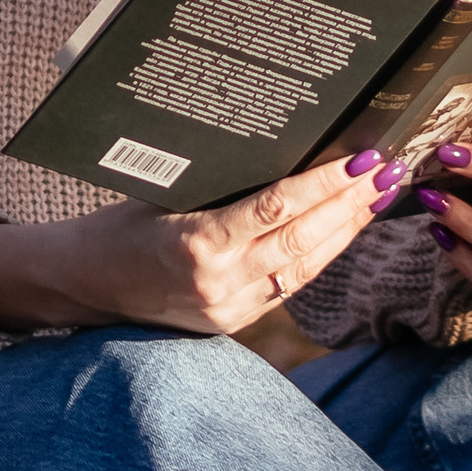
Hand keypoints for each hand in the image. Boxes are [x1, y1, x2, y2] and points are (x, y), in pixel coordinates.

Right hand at [0, 147, 387, 336]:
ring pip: (305, 266)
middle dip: (351, 205)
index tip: (362, 159)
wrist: (83, 284)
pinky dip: (319, 255)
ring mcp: (228, 308)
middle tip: (388, 170)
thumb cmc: (119, 223)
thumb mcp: (164, 192)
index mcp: (197, 243)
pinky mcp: (232, 322)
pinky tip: (343, 230)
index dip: (326, 184)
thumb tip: (289, 148)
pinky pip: (288, 285)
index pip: (278, 208)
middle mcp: (218, 282)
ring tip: (378, 197)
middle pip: (303, 239)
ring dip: (346, 231)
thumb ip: (223, 184)